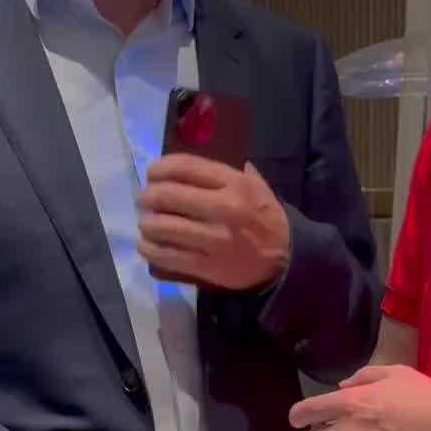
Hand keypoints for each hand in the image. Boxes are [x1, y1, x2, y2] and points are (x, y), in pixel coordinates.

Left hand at [137, 153, 290, 291]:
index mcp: (234, 184)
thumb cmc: (267, 219)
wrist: (286, 260)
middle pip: (166, 195)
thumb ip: (225, 172)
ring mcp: (213, 239)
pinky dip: (149, 249)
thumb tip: (188, 164)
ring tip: (148, 224)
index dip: (159, 168)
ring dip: (146, 224)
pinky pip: (166, 255)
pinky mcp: (207, 266)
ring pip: (160, 227)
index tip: (151, 174)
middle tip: (144, 201)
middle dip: (147, 197)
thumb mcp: (256, 186)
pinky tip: (148, 245)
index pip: (183, 167)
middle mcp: (222, 208)